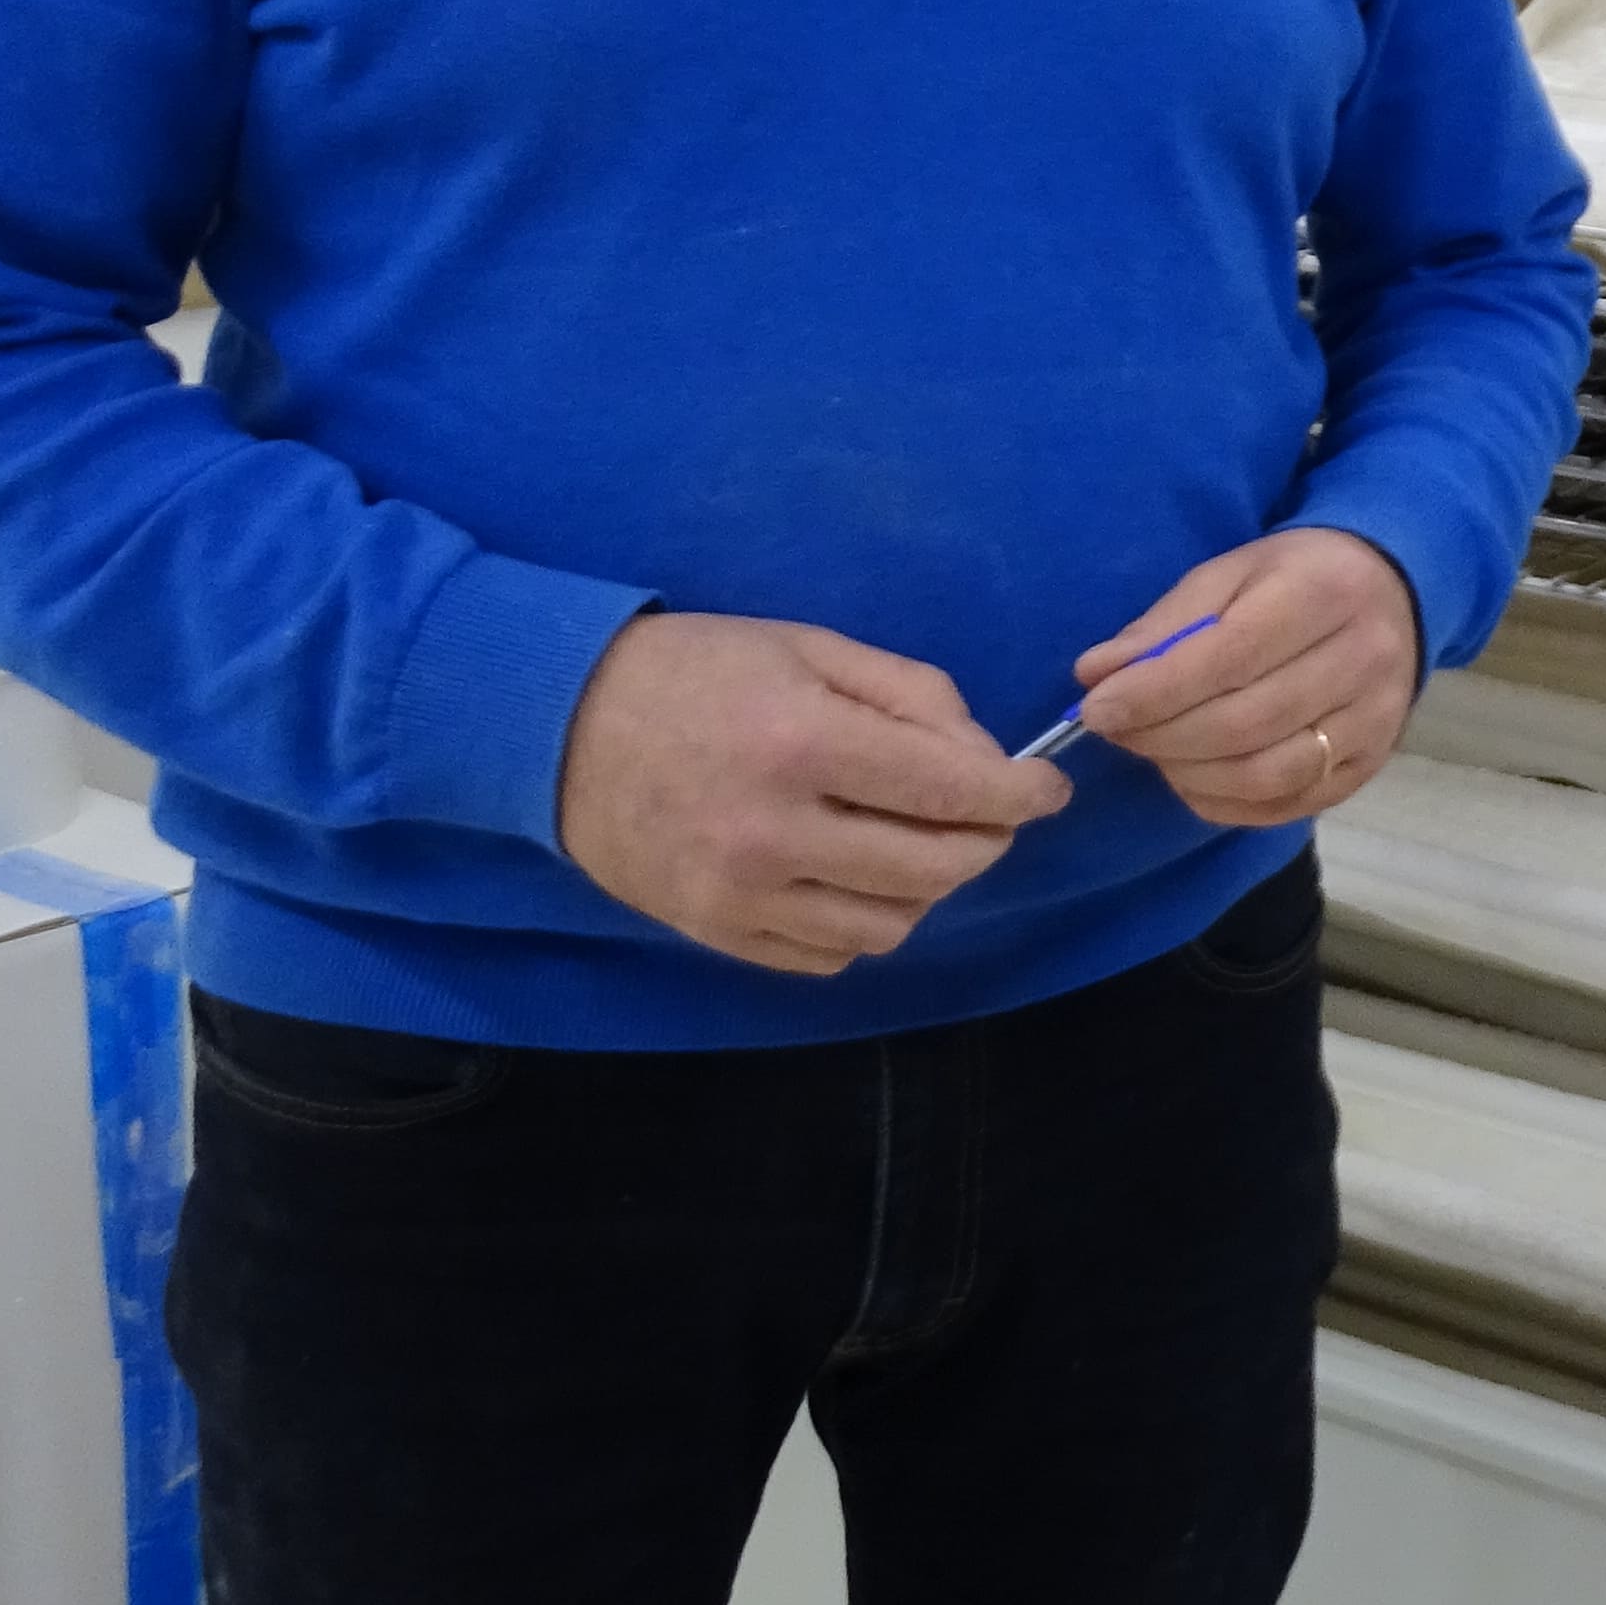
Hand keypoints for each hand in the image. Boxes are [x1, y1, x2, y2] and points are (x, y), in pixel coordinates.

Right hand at [555, 613, 1067, 973]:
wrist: (561, 727)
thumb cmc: (701, 672)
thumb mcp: (813, 648)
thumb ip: (914, 700)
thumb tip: (987, 764)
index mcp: (801, 744)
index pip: (949, 792)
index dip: (1018, 796)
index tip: (1044, 791)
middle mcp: (771, 832)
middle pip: (933, 871)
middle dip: (981, 841)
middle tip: (982, 814)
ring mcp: (738, 895)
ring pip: (889, 927)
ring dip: (925, 889)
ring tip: (911, 841)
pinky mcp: (713, 933)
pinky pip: (828, 956)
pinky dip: (862, 922)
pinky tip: (850, 875)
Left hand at [1068, 528, 1418, 829]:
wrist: (1392, 592)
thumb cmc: (1295, 578)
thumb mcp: (1228, 574)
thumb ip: (1164, 625)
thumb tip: (1096, 675)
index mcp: (1324, 593)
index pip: (1230, 657)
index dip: (1155, 692)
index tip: (1096, 708)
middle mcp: (1363, 659)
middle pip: (1245, 724)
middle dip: (1162, 736)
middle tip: (1117, 730)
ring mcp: (1376, 720)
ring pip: (1266, 774)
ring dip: (1190, 774)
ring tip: (1156, 751)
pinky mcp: (1372, 764)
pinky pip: (1287, 805)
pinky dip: (1225, 803)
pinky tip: (1194, 777)